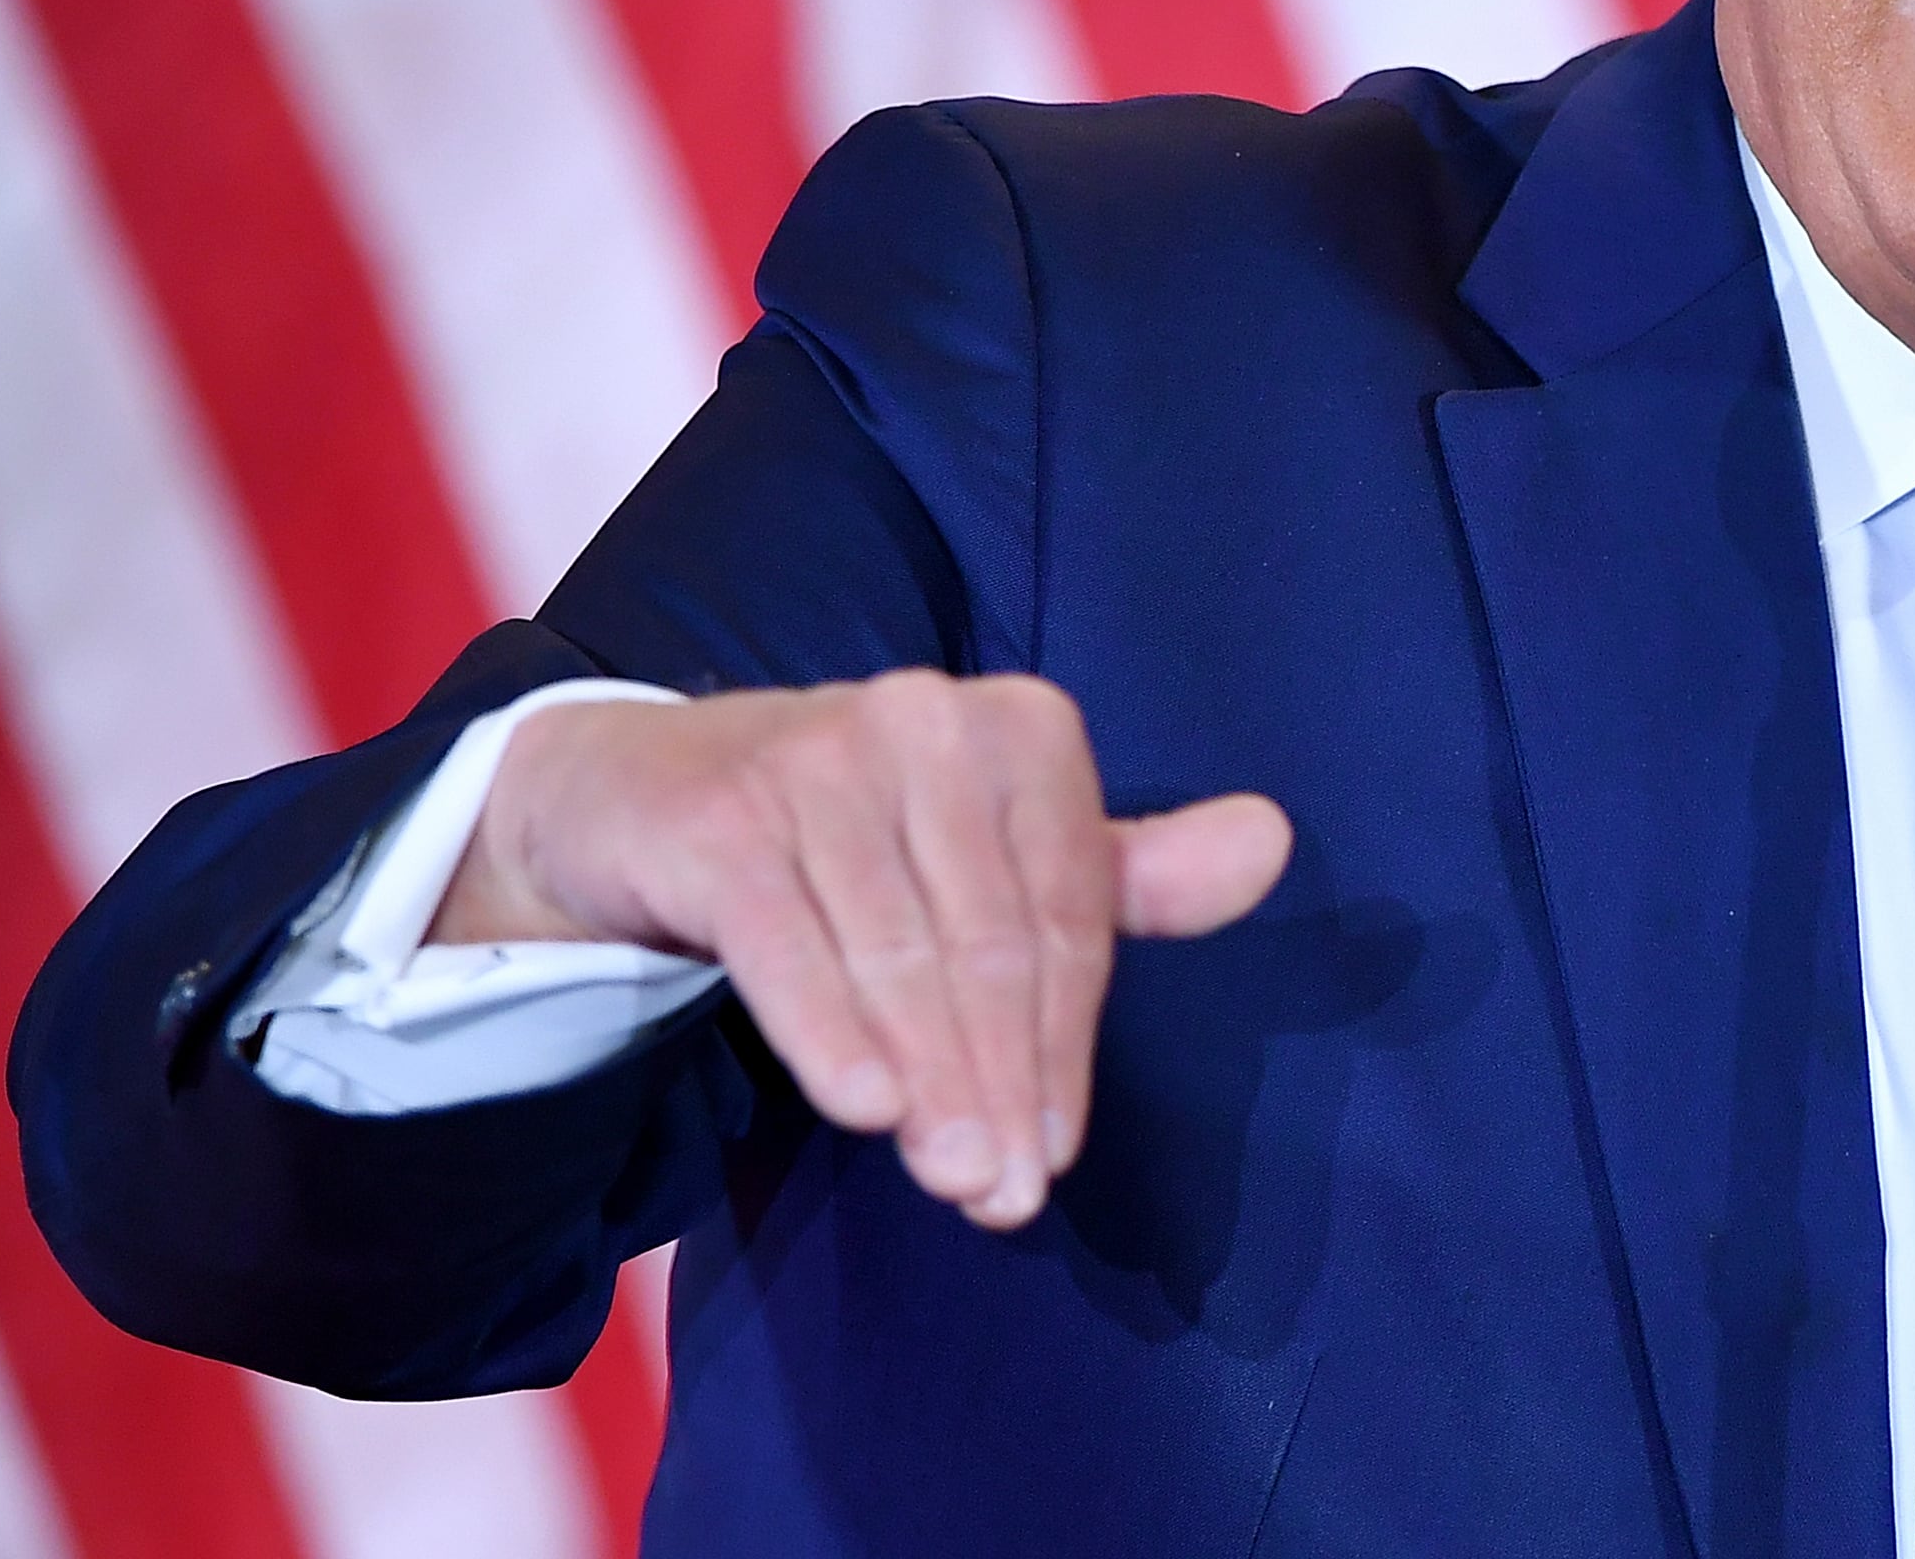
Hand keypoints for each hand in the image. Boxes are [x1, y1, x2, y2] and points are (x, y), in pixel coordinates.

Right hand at [432, 673, 1290, 1227]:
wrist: (643, 795)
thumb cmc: (856, 838)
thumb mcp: (997, 853)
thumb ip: (1128, 874)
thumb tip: (1272, 840)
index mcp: (1018, 729)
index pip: (1066, 910)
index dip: (1066, 1041)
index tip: (1055, 1150)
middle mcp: (925, 720)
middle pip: (988, 941)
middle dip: (1002, 1081)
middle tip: (1004, 1195)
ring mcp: (817, 757)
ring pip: (897, 954)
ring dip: (933, 1083)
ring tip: (956, 1179)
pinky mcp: (722, 814)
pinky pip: (789, 945)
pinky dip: (832, 1032)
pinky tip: (869, 1109)